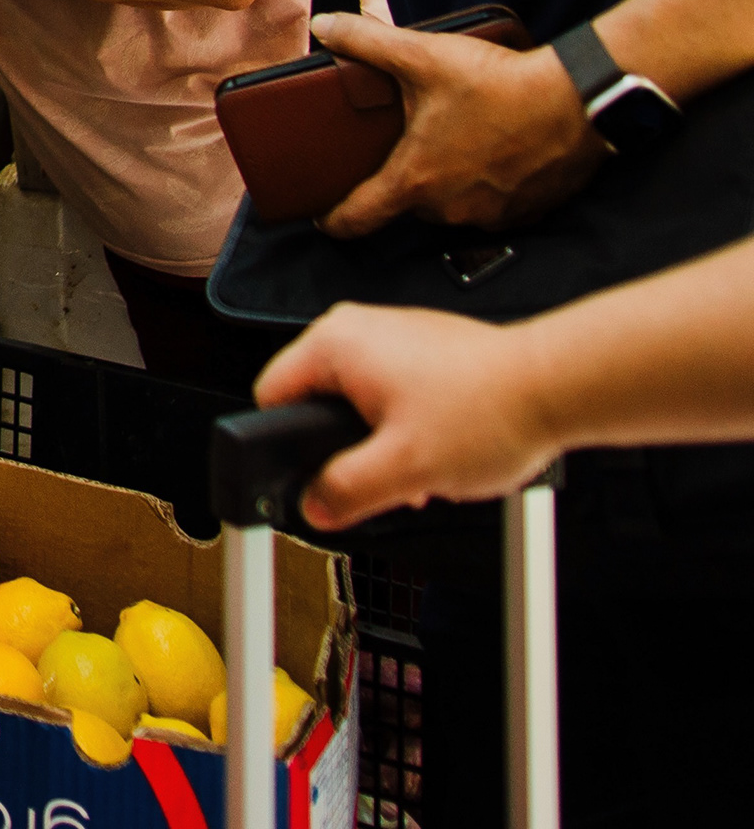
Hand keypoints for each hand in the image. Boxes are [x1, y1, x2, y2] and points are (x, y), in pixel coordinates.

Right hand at [255, 301, 557, 529]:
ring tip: (425, 467)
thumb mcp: (404, 469)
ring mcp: (396, 335)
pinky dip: (411, 427)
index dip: (287, 448)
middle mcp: (359, 329)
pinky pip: (395, 394)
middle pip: (318, 404)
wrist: (563, 387)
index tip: (311, 479)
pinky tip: (445, 450)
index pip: (271, 397)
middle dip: (347, 452)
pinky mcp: (428, 348)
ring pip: (360, 403)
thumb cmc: (492, 410)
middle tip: (385, 478)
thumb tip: (315, 505)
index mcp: (335, 344)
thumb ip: (345, 492)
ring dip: (384, 445)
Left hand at [312, 13, 607, 237]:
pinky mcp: (529, 211)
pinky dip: (489, 185)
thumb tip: (325, 26)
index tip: (324, 217)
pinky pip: (494, 205)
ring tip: (457, 141)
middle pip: (410, 203)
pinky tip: (495, 153)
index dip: (335, 219)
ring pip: (453, 204)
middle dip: (406, 176)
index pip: (359, 217)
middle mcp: (450, 207)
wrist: (580, 100)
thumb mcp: (424, 56)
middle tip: (411, 144)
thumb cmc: (500, 83)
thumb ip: (367, 41)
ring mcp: (492, 214)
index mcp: (416, 179)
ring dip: (449, 180)